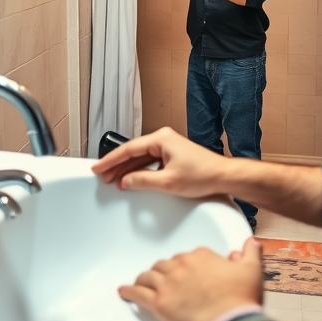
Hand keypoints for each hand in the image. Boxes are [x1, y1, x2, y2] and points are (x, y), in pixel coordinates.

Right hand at [92, 127, 229, 197]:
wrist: (223, 176)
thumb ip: (143, 181)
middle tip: (102, 176)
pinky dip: (139, 170)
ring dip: (127, 169)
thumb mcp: (168, 182)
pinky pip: (150, 161)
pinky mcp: (173, 154)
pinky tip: (132, 179)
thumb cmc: (203, 174)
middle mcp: (164, 139)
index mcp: (161, 139)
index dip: (110, 160)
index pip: (128, 149)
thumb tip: (125, 181)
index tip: (98, 167)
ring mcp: (168, 146)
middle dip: (116, 165)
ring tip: (113, 180)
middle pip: (133, 152)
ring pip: (141, 157)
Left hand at [119, 238, 263, 320]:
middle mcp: (182, 265)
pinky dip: (129, 291)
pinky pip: (137, 293)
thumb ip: (251, 252)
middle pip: (166, 264)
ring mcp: (168, 283)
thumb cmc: (241, 300)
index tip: (188, 272)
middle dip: (164, 271)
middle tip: (164, 279)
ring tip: (141, 282)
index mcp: (202, 256)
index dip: (187, 265)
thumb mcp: (252, 270)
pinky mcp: (158, 302)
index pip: (189, 256)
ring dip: (144, 279)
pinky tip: (124, 291)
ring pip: (149, 276)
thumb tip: (250, 242)